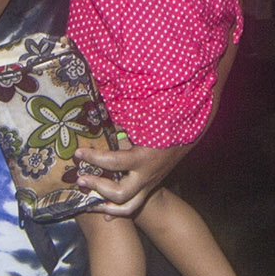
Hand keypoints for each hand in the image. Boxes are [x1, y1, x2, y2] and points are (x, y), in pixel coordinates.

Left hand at [73, 24, 241, 214]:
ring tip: (83, 189)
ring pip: (126, 204)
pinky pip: (133, 204)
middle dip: (96, 185)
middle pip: (120, 192)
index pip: (118, 162)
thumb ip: (130, 90)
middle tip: (77, 174)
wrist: (197, 126)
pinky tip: (99, 205)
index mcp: (149, 151)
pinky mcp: (151, 184)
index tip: (78, 151)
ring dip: (103, 200)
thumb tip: (106, 67)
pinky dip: (116, 208)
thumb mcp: (151, 103)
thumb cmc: (169, 112)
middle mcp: (150, 170)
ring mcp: (152, 181)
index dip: (96, 159)